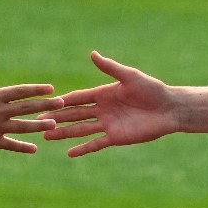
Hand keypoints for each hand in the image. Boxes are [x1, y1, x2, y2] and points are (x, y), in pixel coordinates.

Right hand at [0, 47, 60, 153]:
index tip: (51, 88)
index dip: (37, 89)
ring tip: (54, 124)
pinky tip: (34, 148)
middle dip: (46, 105)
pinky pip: (10, 145)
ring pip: (23, 127)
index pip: (21, 91)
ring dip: (39, 125)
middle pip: (27, 108)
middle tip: (62, 103)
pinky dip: (22, 147)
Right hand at [43, 52, 178, 157]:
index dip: (63, 100)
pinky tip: (69, 153)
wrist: (169, 109)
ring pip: (81, 129)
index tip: (46, 102)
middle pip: (75, 114)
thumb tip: (92, 54)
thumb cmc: (152, 89)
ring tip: (47, 136)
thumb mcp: (129, 76)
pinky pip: (96, 144)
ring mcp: (107, 124)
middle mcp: (102, 110)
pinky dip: (83, 149)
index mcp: (103, 94)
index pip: (78, 97)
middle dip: (57, 118)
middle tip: (38, 121)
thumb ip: (110, 68)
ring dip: (64, 133)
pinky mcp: (116, 137)